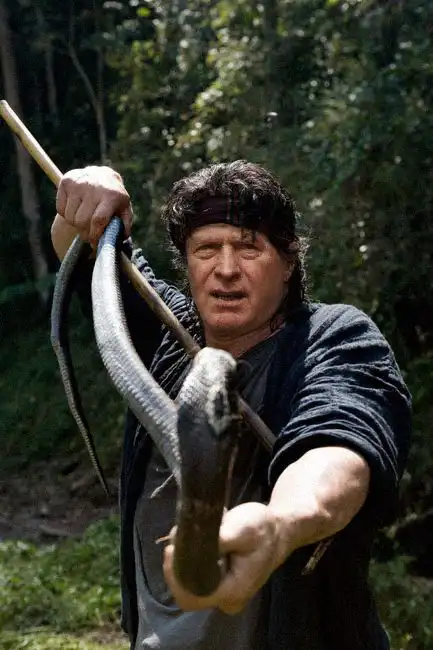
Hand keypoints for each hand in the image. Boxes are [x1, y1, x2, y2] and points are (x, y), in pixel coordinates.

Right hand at [56, 166, 132, 246]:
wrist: (101, 175)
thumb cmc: (114, 199)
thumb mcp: (124, 210)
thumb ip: (124, 226)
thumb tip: (116, 240)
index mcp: (111, 196)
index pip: (98, 220)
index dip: (94, 234)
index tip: (94, 241)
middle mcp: (94, 187)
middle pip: (81, 221)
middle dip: (84, 232)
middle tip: (88, 233)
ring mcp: (78, 183)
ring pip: (69, 217)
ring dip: (75, 224)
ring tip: (83, 219)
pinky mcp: (66, 181)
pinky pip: (60, 209)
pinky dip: (66, 214)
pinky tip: (75, 209)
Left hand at [163, 502, 283, 614]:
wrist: (280, 531)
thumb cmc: (264, 529)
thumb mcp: (242, 528)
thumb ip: (217, 540)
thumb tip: (188, 544)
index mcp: (233, 591)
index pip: (191, 596)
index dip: (175, 574)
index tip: (172, 548)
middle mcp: (227, 599)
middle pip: (186, 590)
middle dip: (179, 561)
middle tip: (181, 533)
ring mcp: (223, 593)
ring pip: (189, 581)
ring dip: (186, 555)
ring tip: (197, 531)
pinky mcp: (220, 583)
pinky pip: (197, 574)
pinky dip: (194, 555)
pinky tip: (205, 537)